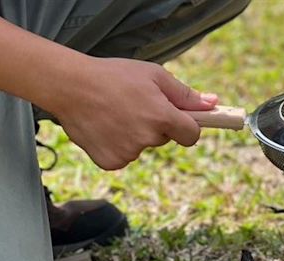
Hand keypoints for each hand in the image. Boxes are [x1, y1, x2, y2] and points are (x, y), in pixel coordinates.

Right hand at [47, 57, 217, 169]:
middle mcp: (147, 138)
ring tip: (115, 113)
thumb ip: (185, 94)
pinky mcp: (111, 162)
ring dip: (135, 135)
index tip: (180, 120)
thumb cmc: (114, 75)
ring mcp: (128, 153)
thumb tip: (214, 104)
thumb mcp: (154, 76)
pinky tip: (105, 127)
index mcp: (162, 116)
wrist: (69, 85)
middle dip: (156, 125)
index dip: (188, 127)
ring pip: (142, 147)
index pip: (192, 135)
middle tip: (135, 106)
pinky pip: (124, 156)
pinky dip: (117, 145)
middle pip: (164, 139)